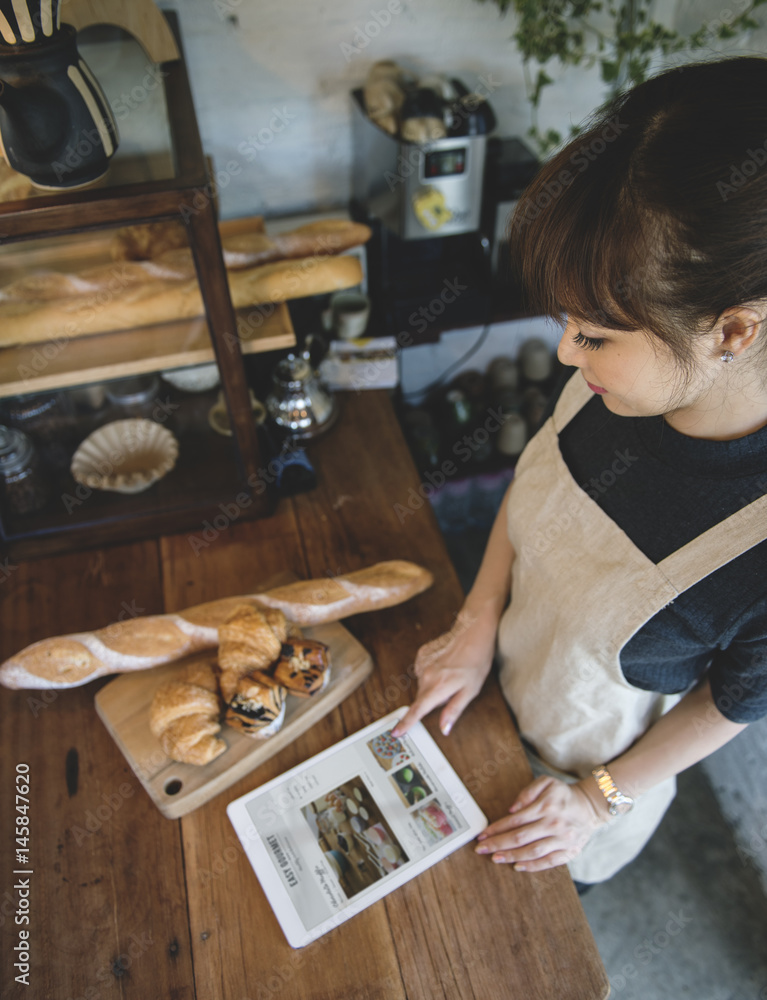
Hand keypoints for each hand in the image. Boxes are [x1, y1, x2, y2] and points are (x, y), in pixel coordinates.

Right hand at [392, 607, 496, 737]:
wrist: (472, 631)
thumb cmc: (476, 660)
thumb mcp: (471, 691)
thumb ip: (454, 710)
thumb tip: (444, 728)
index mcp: (438, 687)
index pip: (418, 710)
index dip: (406, 722)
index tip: (396, 732)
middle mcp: (426, 675)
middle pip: (422, 698)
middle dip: (433, 701)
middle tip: (453, 691)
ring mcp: (421, 663)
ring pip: (423, 685)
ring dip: (433, 686)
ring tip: (451, 675)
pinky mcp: (421, 654)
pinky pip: (423, 672)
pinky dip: (432, 674)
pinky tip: (445, 666)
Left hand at [475, 775, 608, 871]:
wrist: (590, 806)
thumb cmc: (563, 795)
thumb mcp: (546, 782)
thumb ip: (528, 792)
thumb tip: (512, 809)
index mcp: (546, 807)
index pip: (516, 820)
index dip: (497, 828)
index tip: (483, 834)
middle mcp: (554, 824)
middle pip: (520, 837)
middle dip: (498, 844)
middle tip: (481, 849)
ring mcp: (562, 840)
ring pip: (532, 852)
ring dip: (511, 856)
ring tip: (496, 858)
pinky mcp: (569, 852)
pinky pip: (548, 862)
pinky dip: (532, 866)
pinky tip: (518, 866)